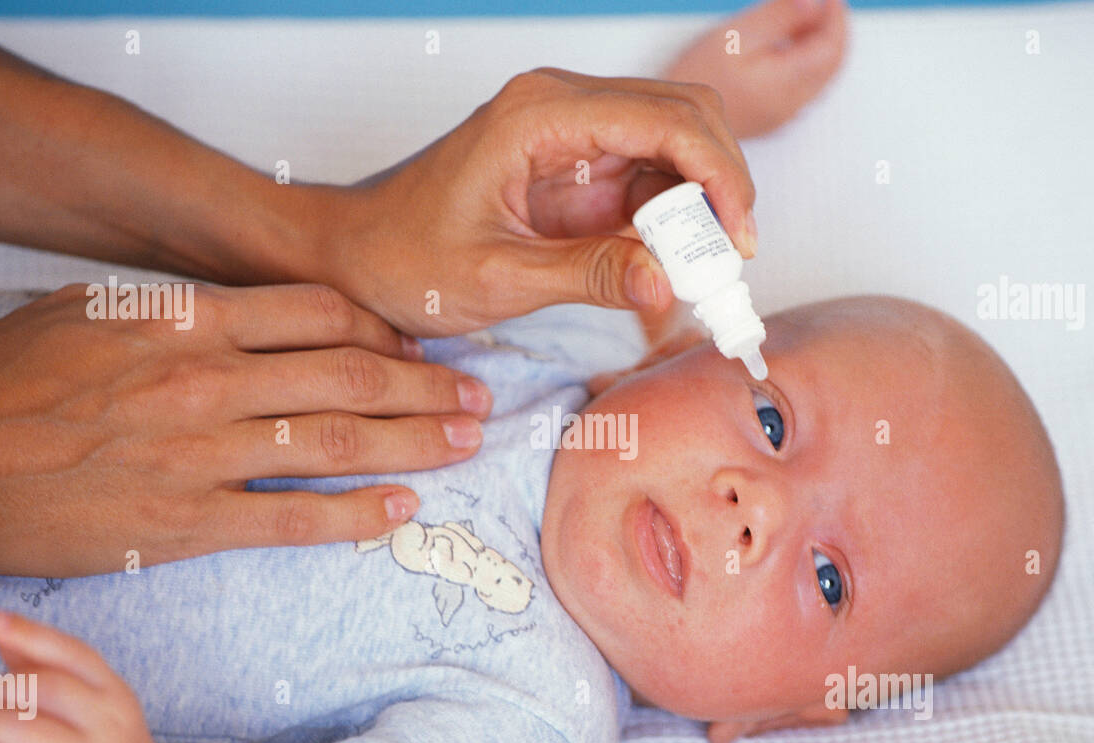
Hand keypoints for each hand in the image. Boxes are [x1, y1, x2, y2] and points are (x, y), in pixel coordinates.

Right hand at [0, 282, 492, 575]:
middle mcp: (205, 378)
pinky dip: (355, 515)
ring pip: (336, 444)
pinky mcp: (184, 523)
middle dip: (426, 387)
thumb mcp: (93, 311)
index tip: (418, 349)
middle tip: (478, 397)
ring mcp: (199, 452)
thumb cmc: (4, 381)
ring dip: (414, 443)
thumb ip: (185, 311)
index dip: (383, 333)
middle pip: (349, 377)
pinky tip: (399, 511)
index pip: (319, 314)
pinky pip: (293, 520)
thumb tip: (258, 316)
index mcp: (185, 318)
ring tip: (464, 443)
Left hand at [322, 67, 757, 336]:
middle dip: (723, 187)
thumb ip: (587, 276)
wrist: (356, 256)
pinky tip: (671, 266)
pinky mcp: (575, 167)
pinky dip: (674, 222)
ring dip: (702, 206)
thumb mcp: (498, 279)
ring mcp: (572, 134)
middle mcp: (562, 108)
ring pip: (676, 146)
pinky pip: (649, 180)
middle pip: (684, 119)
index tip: (737, 240)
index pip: (665, 120)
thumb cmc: (405, 259)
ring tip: (703, 273)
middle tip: (730, 260)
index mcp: (540, 116)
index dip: (718, 176)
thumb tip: (669, 283)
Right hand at [662, 0, 847, 138]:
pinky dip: (805, 62)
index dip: (836, 18)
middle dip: (832, 30)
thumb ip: (780, 18)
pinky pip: (802, 87)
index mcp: (785, 85)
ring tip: (806, 19)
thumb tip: (815, 4)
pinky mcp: (770, 116)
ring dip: (819, 45)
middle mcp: (789, 105)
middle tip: (825, 4)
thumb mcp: (736, 36)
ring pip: (818, 77)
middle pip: (830, 65)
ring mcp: (781, 114)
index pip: (831, 49)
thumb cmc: (694, 78)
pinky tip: (790, 46)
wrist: (668, 117)